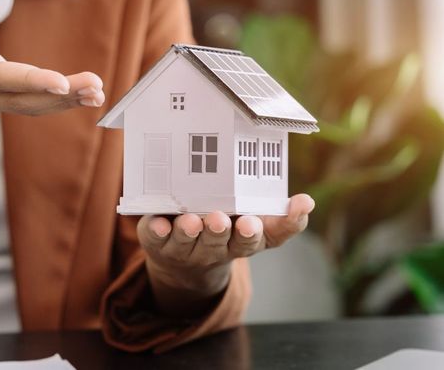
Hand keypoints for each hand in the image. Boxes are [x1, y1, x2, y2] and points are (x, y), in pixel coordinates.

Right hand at [0, 0, 104, 114]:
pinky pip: (30, 96)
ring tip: (98, 92)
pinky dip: (58, 95)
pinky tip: (85, 91)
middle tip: (94, 88)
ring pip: (28, 103)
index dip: (26, 81)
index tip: (59, 82)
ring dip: (65, 100)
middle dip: (58, 95)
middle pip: (18, 99)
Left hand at [137, 193, 314, 315]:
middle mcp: (215, 247)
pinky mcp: (158, 242)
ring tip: (193, 221)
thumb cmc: (224, 232)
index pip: (260, 240)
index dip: (254, 233)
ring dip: (191, 232)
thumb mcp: (253, 226)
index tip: (255, 222)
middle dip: (221, 232)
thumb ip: (278, 215)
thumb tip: (308, 202)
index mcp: (242, 240)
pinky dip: (158, 231)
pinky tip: (159, 224)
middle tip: (222, 220)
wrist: (183, 264)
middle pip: (220, 243)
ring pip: (188, 242)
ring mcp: (185, 247)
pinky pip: (156, 238)